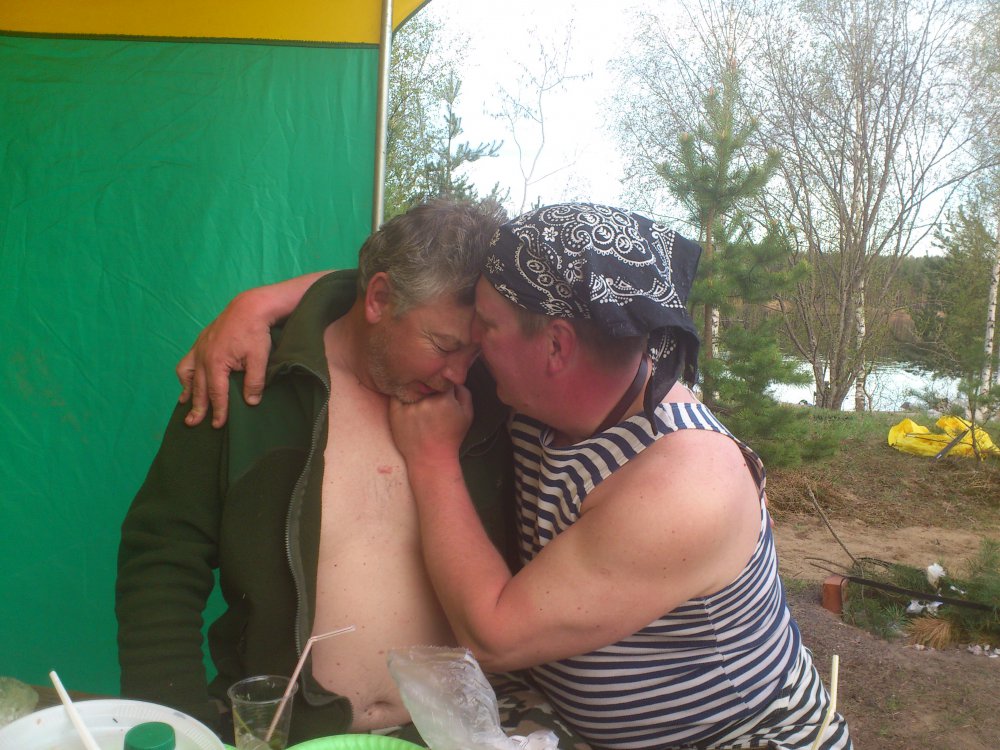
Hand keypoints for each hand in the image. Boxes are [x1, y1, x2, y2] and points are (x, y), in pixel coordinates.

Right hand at [177, 290, 272, 427]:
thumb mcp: (259, 358)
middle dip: (197, 408)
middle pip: (199, 388)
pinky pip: (187, 362)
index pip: (216, 393)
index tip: (218, 425)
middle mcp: (203, 357)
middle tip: (193, 424)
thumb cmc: (255, 332)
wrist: (248, 307)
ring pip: (188, 375)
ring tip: (186, 404)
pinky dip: (186, 375)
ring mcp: (199, 348)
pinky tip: (188, 382)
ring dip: (187, 391)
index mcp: (216, 362)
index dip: (218, 411)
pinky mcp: (200, 342)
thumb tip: (251, 402)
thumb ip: (254, 381)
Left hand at [388, 385, 473, 466]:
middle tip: (428, 390)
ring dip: (414, 387)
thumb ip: (464, 393)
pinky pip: (396, 394)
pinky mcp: (395, 413)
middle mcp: (426, 401)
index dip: (442, 378)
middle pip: (425, 379)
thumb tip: (454, 379)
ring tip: (418, 397)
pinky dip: (401, 394)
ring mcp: (409, 407)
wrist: (431, 459)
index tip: (441, 384)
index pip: (442, 376)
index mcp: (445, 399)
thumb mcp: (467, 415)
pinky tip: (407, 401)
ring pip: (410, 385)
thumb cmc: (450, 437)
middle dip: (427, 382)